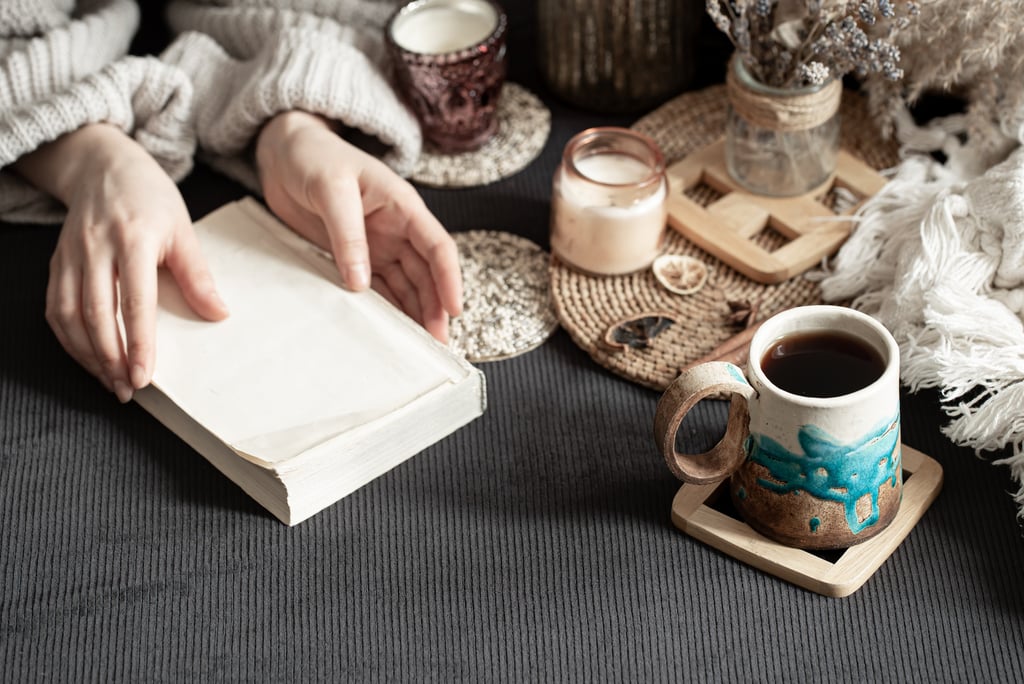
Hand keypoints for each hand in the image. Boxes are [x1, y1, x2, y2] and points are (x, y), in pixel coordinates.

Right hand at [13, 124, 228, 401]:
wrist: (102, 166)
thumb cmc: (150, 199)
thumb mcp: (183, 229)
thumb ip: (197, 274)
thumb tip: (218, 314)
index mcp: (133, 239)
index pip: (135, 301)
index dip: (138, 342)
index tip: (145, 375)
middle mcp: (96, 249)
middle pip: (96, 313)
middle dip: (110, 358)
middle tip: (129, 389)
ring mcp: (71, 256)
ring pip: (69, 315)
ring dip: (88, 355)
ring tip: (111, 381)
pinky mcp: (56, 262)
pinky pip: (54, 308)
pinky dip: (69, 339)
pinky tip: (88, 358)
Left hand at [255, 110, 461, 341]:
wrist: (283, 153)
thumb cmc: (312, 157)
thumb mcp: (331, 189)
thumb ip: (348, 235)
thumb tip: (360, 283)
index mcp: (403, 206)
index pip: (437, 246)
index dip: (449, 279)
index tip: (454, 310)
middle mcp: (397, 229)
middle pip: (426, 274)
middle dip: (434, 307)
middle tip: (435, 343)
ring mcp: (377, 246)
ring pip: (405, 285)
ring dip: (413, 313)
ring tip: (417, 346)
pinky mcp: (355, 257)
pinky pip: (377, 288)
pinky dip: (386, 309)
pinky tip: (389, 331)